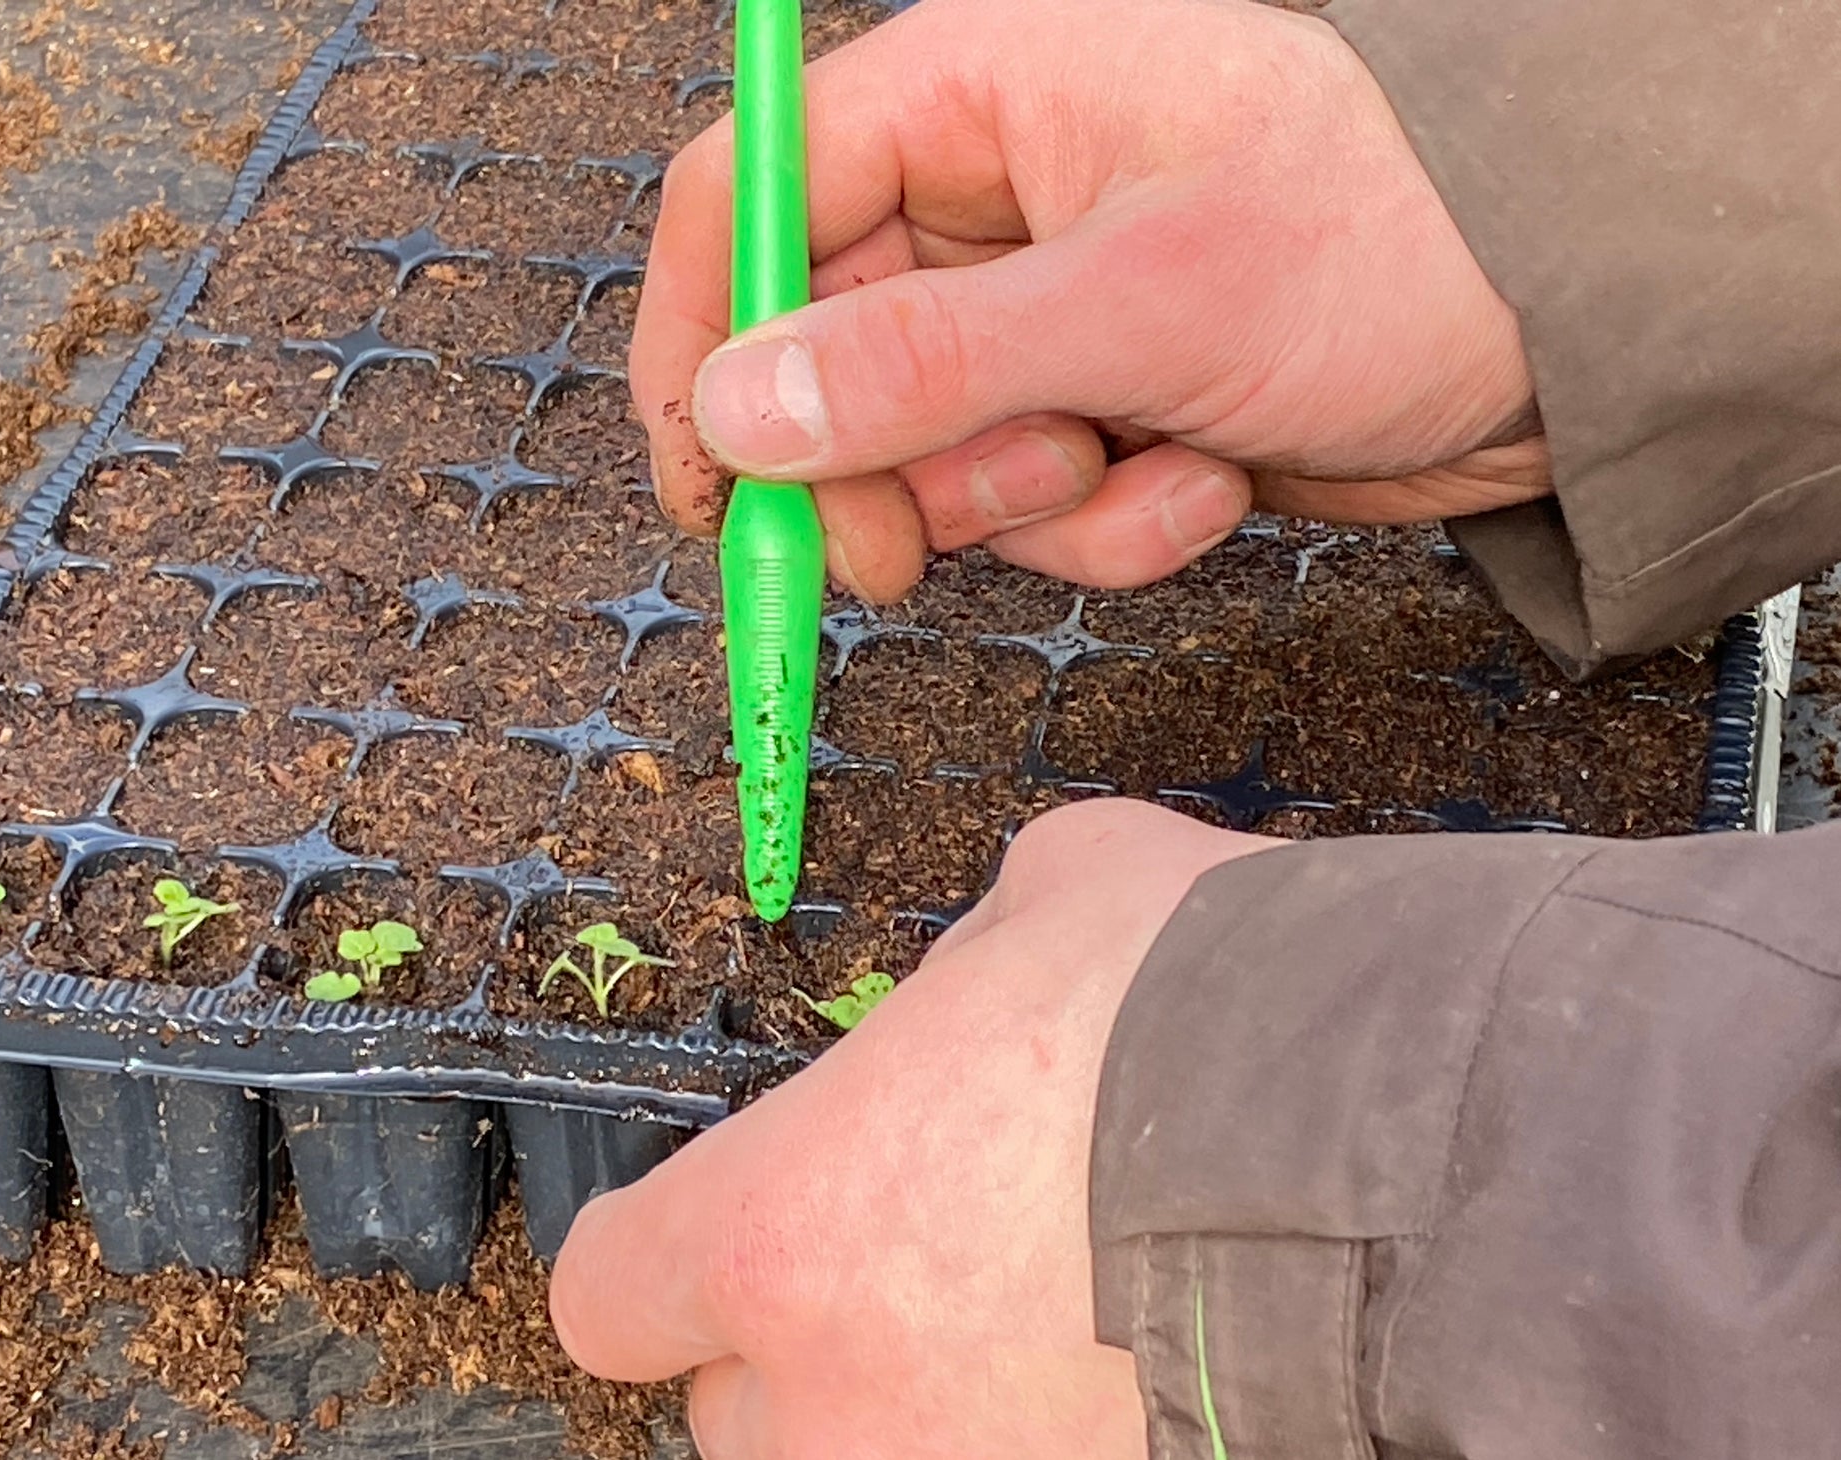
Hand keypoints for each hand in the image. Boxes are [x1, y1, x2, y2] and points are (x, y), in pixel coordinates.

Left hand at [550, 800, 1275, 1459]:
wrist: (1411, 1150)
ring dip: (914, 1410)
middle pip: (740, 1421)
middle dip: (804, 1350)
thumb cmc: (1206, 1003)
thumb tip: (982, 989)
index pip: (612, 1295)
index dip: (656, 1256)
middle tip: (909, 1269)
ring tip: (1026, 1329)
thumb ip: (966, 968)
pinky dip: (1042, 1431)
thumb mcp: (1054, 897)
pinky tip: (1132, 1360)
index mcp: (783, 1231)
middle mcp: (843, 1406)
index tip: (704, 1232)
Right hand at [635, 0, 1548, 600]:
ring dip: (1020, 501)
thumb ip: (926, 359)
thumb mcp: (1143, 295)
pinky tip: (1206, 478)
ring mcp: (1048, 316)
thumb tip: (740, 409)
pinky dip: (1110, 522)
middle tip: (899, 553)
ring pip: (929, 452)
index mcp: (977, 95)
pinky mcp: (1104, 407)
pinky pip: (1034, 503)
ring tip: (1134, 460)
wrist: (1574, 326)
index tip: (702, 476)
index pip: (752, 196)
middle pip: (825, 353)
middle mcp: (992, 203)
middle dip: (876, 468)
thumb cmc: (1399, 233)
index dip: (701, 334)